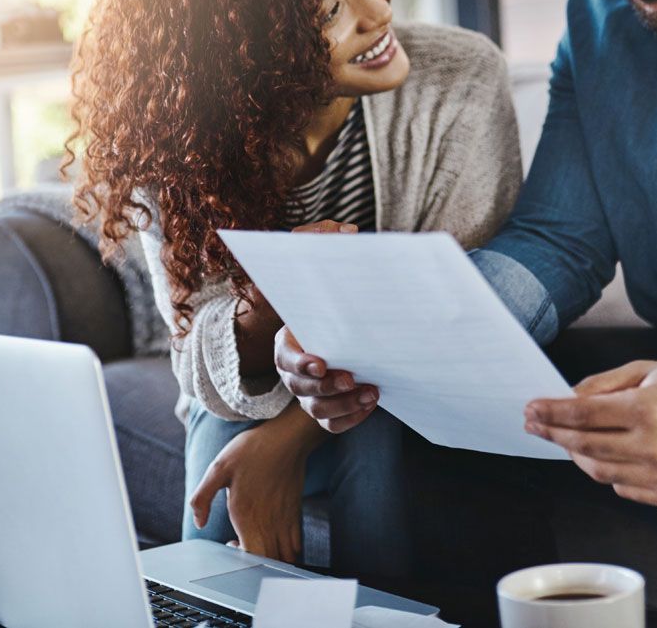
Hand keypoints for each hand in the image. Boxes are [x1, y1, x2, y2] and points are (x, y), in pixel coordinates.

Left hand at [188, 408, 321, 560]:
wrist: (286, 438)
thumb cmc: (252, 450)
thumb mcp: (218, 468)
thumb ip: (202, 498)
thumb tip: (199, 522)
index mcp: (247, 515)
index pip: (249, 556)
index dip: (239, 560)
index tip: (231, 543)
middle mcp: (269, 523)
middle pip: (268, 562)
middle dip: (255, 565)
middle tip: (243, 546)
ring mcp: (285, 520)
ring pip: (285, 558)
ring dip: (272, 561)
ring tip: (259, 546)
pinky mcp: (295, 513)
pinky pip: (296, 545)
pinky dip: (287, 553)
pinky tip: (274, 540)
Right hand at [272, 219, 377, 432]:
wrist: (350, 334)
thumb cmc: (337, 300)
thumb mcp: (328, 268)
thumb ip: (327, 242)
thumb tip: (348, 230)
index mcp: (288, 342)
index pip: (285, 357)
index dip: (300, 362)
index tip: (320, 362)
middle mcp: (294, 373)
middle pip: (300, 388)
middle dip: (325, 386)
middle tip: (350, 378)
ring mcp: (310, 395)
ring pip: (317, 410)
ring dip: (342, 405)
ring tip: (370, 392)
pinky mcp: (328, 411)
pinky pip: (332, 425)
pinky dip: (350, 419)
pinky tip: (371, 404)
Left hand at [524, 360, 656, 507]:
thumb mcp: (650, 370)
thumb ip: (605, 384)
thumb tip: (568, 397)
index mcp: (647, 410)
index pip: (582, 415)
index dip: (551, 413)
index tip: (532, 410)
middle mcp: (654, 446)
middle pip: (584, 446)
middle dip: (554, 434)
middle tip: (536, 424)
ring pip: (600, 472)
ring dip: (578, 455)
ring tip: (569, 441)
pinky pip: (624, 488)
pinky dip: (609, 473)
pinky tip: (608, 456)